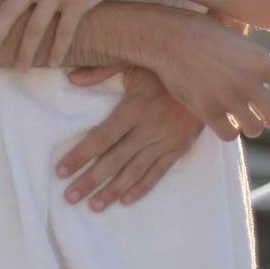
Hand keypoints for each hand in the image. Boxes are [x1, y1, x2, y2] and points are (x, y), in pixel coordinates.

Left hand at [55, 65, 203, 210]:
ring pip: (134, 171)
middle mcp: (148, 129)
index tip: (61, 171)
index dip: (80, 155)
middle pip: (114, 160)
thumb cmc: (164, 68)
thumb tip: (71, 79)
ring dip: (112, 191)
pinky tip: (125, 201)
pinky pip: (158, 173)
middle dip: (89, 180)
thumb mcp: (133, 62)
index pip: (101, 137)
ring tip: (93, 206)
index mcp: (134, 109)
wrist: (208, 77)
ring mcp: (165, 142)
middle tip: (69, 197)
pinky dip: (142, 188)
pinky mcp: (179, 149)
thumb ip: (101, 70)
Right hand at [142, 10, 269, 141]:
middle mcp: (249, 80)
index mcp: (261, 60)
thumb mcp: (239, 37)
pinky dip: (229, 131)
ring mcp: (228, 96)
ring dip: (250, 127)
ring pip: (254, 128)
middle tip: (263, 118)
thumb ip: (262, 57)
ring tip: (242, 120)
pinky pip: (229, 134)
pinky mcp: (207, 109)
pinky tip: (224, 123)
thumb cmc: (202, 33)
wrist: (168, 37)